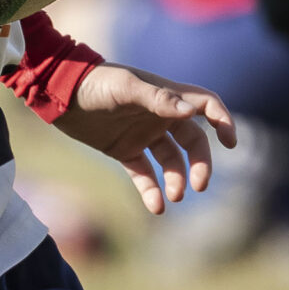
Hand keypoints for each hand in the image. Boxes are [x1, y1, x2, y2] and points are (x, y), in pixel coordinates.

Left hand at [53, 64, 236, 213]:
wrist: (58, 93)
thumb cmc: (94, 82)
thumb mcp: (126, 87)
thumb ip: (158, 99)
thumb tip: (192, 113)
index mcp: (166, 96)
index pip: (206, 105)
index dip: (223, 121)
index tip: (230, 143)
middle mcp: (160, 116)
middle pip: (193, 142)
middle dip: (200, 163)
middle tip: (198, 186)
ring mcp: (143, 134)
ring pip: (171, 161)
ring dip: (177, 179)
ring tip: (173, 196)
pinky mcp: (124, 150)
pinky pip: (144, 173)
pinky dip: (151, 190)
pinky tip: (156, 207)